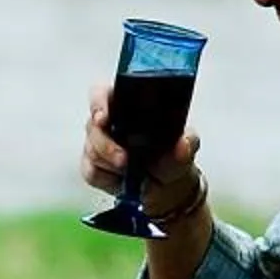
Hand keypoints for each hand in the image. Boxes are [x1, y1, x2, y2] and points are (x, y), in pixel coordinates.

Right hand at [81, 81, 204, 216]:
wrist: (167, 185)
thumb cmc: (173, 156)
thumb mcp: (187, 146)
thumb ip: (188, 142)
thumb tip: (183, 143)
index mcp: (128, 104)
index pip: (103, 93)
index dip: (98, 103)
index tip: (103, 118)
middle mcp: (109, 122)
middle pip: (92, 125)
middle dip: (105, 145)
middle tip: (123, 160)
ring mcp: (98, 144)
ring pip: (91, 150)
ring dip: (110, 164)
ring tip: (130, 172)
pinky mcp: (93, 166)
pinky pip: (91, 172)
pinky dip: (108, 179)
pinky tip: (122, 180)